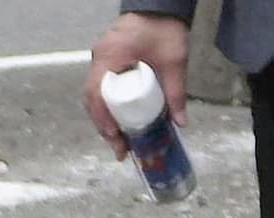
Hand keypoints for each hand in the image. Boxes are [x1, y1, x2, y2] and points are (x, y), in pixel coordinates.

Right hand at [82, 13, 188, 144]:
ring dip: (105, 117)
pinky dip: (107, 104)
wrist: (161, 3)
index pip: (96, 94)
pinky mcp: (107, 58)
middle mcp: (99, 58)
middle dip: (104, 126)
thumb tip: (180, 122)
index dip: (103, 120)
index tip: (115, 137)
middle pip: (92, 99)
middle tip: (120, 147)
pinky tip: (119, 117)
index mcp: (110, 57)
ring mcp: (100, 58)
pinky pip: (101, 86)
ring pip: (95, 95)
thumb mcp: (173, 60)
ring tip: (119, 138)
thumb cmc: (164, 28)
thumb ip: (176, 91)